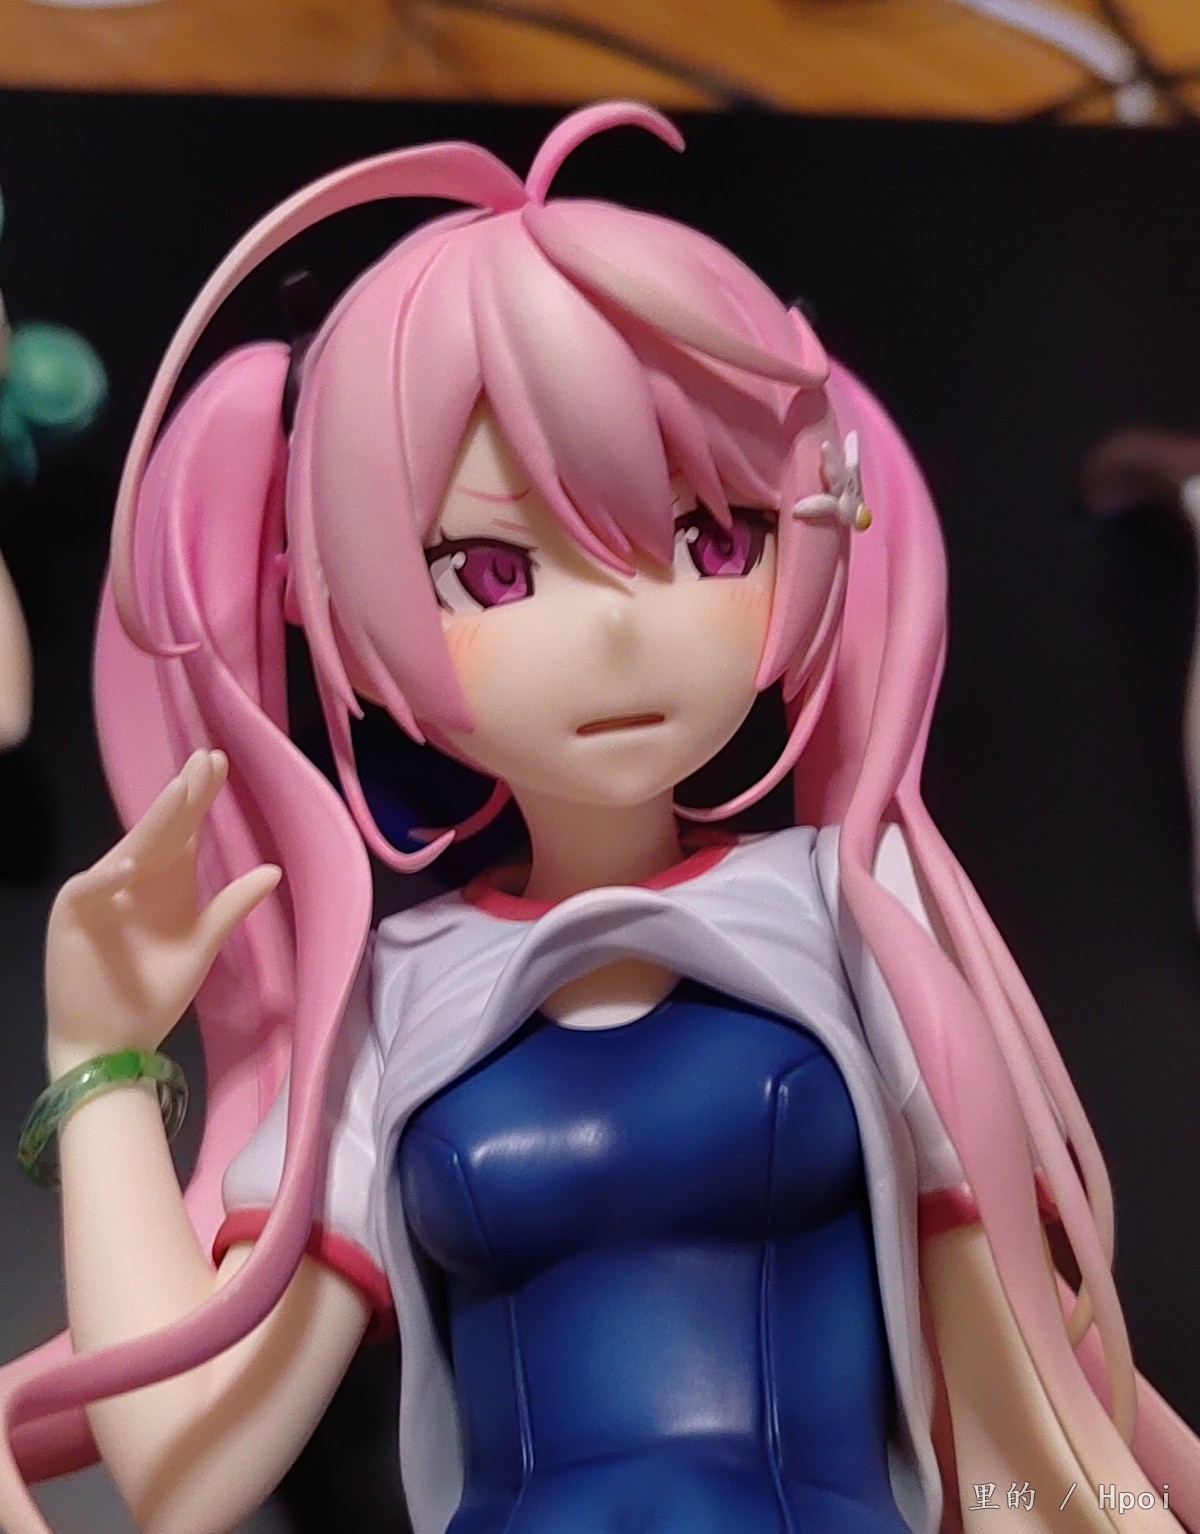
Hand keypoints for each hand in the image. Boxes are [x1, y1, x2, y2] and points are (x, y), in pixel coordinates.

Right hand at [44, 750, 280, 1077]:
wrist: (113, 1041)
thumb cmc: (154, 993)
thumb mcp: (202, 944)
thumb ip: (232, 906)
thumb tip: (274, 869)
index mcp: (164, 882)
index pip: (183, 831)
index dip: (198, 798)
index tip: (217, 763)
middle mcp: (133, 879)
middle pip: (159, 831)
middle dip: (181, 796)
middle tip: (203, 761)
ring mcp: (101, 895)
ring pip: (128, 849)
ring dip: (152, 823)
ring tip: (178, 793)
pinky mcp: (73, 918)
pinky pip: (89, 890)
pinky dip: (108, 877)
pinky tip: (130, 863)